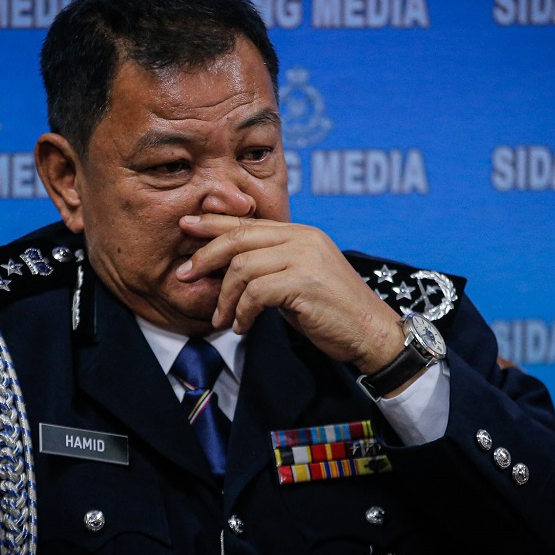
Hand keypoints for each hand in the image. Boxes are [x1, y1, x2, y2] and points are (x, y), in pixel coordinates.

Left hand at [175, 214, 404, 374]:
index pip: (248, 222)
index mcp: (301, 233)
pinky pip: (256, 292)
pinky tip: (242, 326)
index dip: (213, 222)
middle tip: (184, 275)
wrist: (371, 332)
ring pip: (243, 267)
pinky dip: (243, 312)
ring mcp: (305, 258)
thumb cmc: (332, 311)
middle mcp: (303, 238)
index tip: (186, 225)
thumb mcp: (298, 279)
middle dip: (205, 256)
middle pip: (239, 238)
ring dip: (225, 297)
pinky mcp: (304, 283)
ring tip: (222, 318)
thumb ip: (271, 267)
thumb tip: (228, 269)